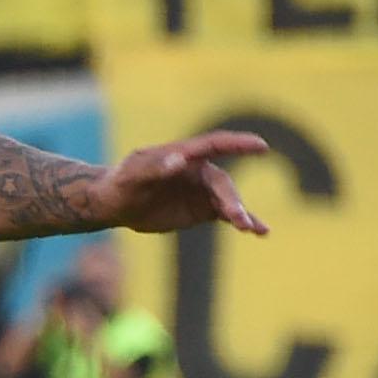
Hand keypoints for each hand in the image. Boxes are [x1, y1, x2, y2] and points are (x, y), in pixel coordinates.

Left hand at [96, 133, 268, 234]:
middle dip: (232, 200)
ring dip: (241, 214)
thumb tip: (180, 161)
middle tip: (237, 218)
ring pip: (229, 200)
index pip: (216, 145)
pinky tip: (262, 232)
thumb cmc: (121, 183)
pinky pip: (227, 215)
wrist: (116, 204)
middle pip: (222, 183)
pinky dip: (245, 222)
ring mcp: (203, 190)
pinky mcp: (203, 209)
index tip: (261, 146)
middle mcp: (199, 170)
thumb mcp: (131, 176)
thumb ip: (154, 168)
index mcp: (184, 154)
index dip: (239, 144)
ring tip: (250, 229)